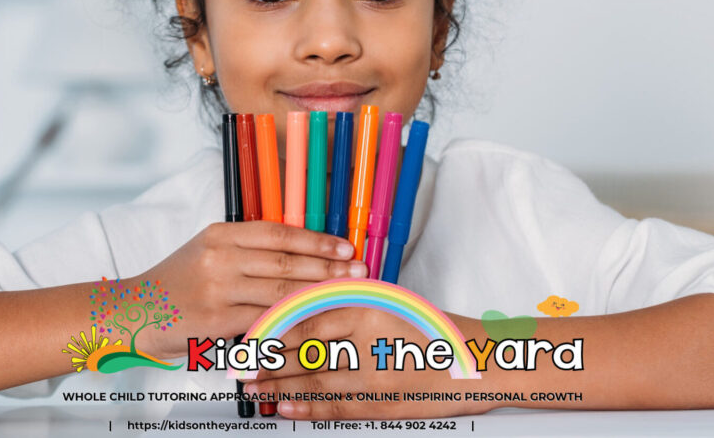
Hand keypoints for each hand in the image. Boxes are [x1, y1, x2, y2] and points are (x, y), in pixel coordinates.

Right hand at [133, 222, 364, 358]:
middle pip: (286, 262)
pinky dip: (292, 320)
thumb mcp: (208, 250)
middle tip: (357, 272)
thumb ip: (248, 249)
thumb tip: (301, 251)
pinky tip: (314, 321)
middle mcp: (220, 257)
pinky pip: (264, 319)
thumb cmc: (179, 282)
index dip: (317, 241)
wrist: (138, 310)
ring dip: (318, 294)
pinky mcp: (217, 319)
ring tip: (346, 295)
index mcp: (222, 234)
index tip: (345, 248)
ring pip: (280, 292)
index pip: (280, 233)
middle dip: (327, 268)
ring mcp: (218, 289)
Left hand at [245, 307, 491, 419]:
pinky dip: (306, 409)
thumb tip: (298, 314)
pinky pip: (334, 406)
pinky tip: (285, 409)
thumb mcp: (387, 304)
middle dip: (267, 360)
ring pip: (313, 379)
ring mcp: (372, 371)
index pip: (305, 315)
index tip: (249, 334)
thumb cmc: (429, 329)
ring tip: (254, 389)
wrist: (473, 361)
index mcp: (365, 304)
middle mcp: (366, 336)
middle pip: (303, 349)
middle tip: (240, 365)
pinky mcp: (379, 401)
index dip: (272, 328)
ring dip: (279, 386)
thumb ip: (346, 306)